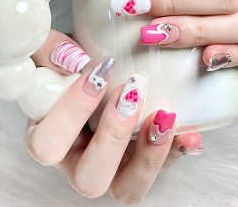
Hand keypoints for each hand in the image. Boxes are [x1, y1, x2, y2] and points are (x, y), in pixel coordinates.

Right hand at [25, 30, 201, 200]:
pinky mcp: (143, 158)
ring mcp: (113, 166)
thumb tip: (72, 59)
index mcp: (49, 137)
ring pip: (128, 188)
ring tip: (165, 116)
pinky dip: (178, 150)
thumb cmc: (67, 63)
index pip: (47, 146)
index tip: (98, 73)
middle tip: (131, 93)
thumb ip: (49, 50)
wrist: (97, 64)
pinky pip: (162, 166)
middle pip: (89, 178)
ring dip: (149, 155)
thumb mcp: (49, 49)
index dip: (71, 113)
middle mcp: (79, 160)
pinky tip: (190, 133)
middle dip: (113, 137)